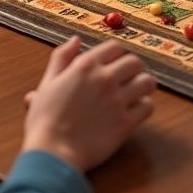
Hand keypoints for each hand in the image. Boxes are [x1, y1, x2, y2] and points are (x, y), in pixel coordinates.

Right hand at [22, 37, 155, 172]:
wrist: (52, 152)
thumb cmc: (45, 120)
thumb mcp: (47, 83)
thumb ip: (61, 57)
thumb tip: (75, 39)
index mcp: (86, 65)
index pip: (115, 47)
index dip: (116, 55)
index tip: (113, 65)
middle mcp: (105, 78)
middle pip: (135, 62)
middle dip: (133, 69)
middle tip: (126, 80)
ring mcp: (117, 100)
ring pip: (147, 82)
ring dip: (142, 86)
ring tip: (134, 94)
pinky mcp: (126, 122)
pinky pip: (148, 107)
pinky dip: (143, 108)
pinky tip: (134, 112)